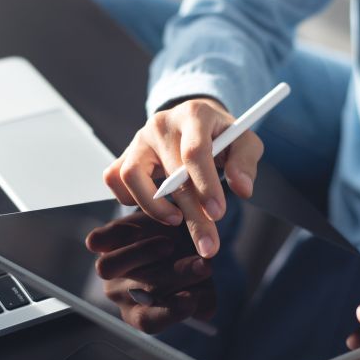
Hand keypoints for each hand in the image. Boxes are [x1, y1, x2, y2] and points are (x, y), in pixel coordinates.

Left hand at [86, 211, 215, 333]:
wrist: (173, 225)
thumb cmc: (189, 263)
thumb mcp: (202, 285)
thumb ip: (203, 300)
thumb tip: (200, 306)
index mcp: (142, 313)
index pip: (148, 321)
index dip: (169, 312)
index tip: (190, 299)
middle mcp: (120, 294)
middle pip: (139, 291)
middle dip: (176, 276)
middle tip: (201, 264)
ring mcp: (108, 269)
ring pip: (108, 267)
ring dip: (142, 254)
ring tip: (171, 244)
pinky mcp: (100, 242)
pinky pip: (98, 241)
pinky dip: (117, 234)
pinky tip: (142, 226)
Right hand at [103, 98, 263, 258]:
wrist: (196, 122)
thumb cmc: (221, 136)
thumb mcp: (244, 142)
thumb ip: (245, 163)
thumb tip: (242, 189)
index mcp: (194, 114)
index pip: (195, 151)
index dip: (206, 185)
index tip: (217, 214)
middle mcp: (161, 123)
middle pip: (170, 174)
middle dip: (191, 215)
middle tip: (208, 244)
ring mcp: (139, 139)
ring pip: (131, 175)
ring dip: (153, 206)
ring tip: (176, 219)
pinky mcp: (125, 153)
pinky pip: (114, 179)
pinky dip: (129, 198)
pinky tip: (154, 204)